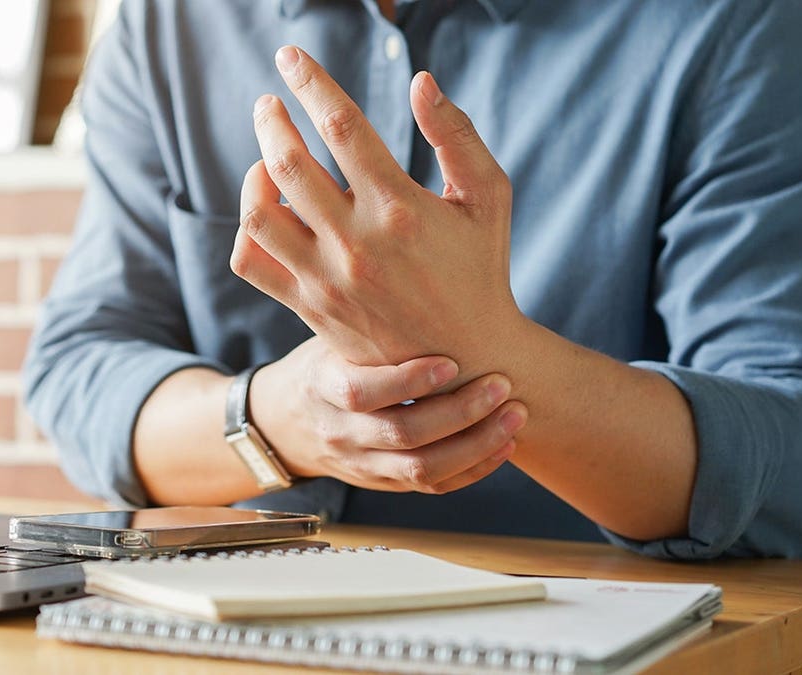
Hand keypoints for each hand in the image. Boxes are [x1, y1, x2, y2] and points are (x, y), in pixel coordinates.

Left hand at [231, 46, 524, 380]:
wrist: (465, 358)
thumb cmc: (481, 268)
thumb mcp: (488, 197)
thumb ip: (456, 135)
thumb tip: (420, 81)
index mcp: (400, 208)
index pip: (341, 127)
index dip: (311, 82)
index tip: (291, 57)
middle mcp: (356, 243)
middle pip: (288, 161)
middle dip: (272, 118)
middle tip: (270, 101)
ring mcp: (326, 278)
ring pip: (259, 210)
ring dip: (253, 170)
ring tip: (265, 155)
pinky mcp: (308, 305)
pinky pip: (251, 260)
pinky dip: (247, 226)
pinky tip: (266, 208)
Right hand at [249, 337, 525, 493]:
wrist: (287, 423)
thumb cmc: (323, 364)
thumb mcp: (329, 337)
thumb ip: (365, 319)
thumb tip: (421, 268)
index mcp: (324, 388)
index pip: (362, 393)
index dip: (409, 381)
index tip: (452, 362)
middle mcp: (342, 433)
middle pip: (402, 434)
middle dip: (460, 412)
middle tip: (502, 385)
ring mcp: (363, 464)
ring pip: (422, 469)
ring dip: (476, 445)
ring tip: (515, 417)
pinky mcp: (385, 483)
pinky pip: (433, 486)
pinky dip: (473, 470)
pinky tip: (504, 446)